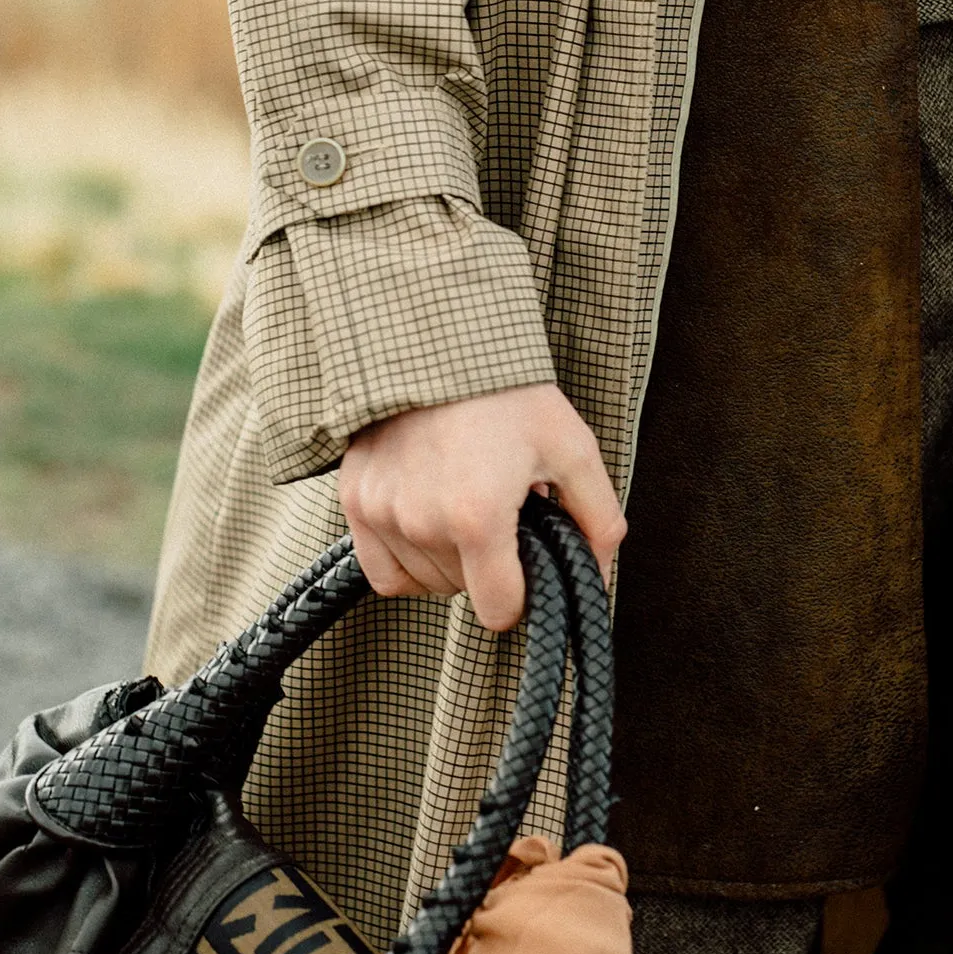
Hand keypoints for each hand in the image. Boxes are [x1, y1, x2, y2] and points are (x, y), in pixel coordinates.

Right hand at [338, 384, 625, 631]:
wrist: (438, 344)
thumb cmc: (508, 394)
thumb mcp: (572, 448)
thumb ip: (597, 520)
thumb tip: (598, 577)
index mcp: (478, 516)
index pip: (498, 609)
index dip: (522, 596)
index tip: (527, 568)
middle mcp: (422, 522)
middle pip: (462, 592)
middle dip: (487, 566)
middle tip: (498, 514)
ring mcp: (382, 512)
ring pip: (424, 582)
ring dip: (448, 562)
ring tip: (463, 506)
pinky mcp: (354, 500)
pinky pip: (382, 571)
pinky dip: (407, 561)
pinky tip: (428, 526)